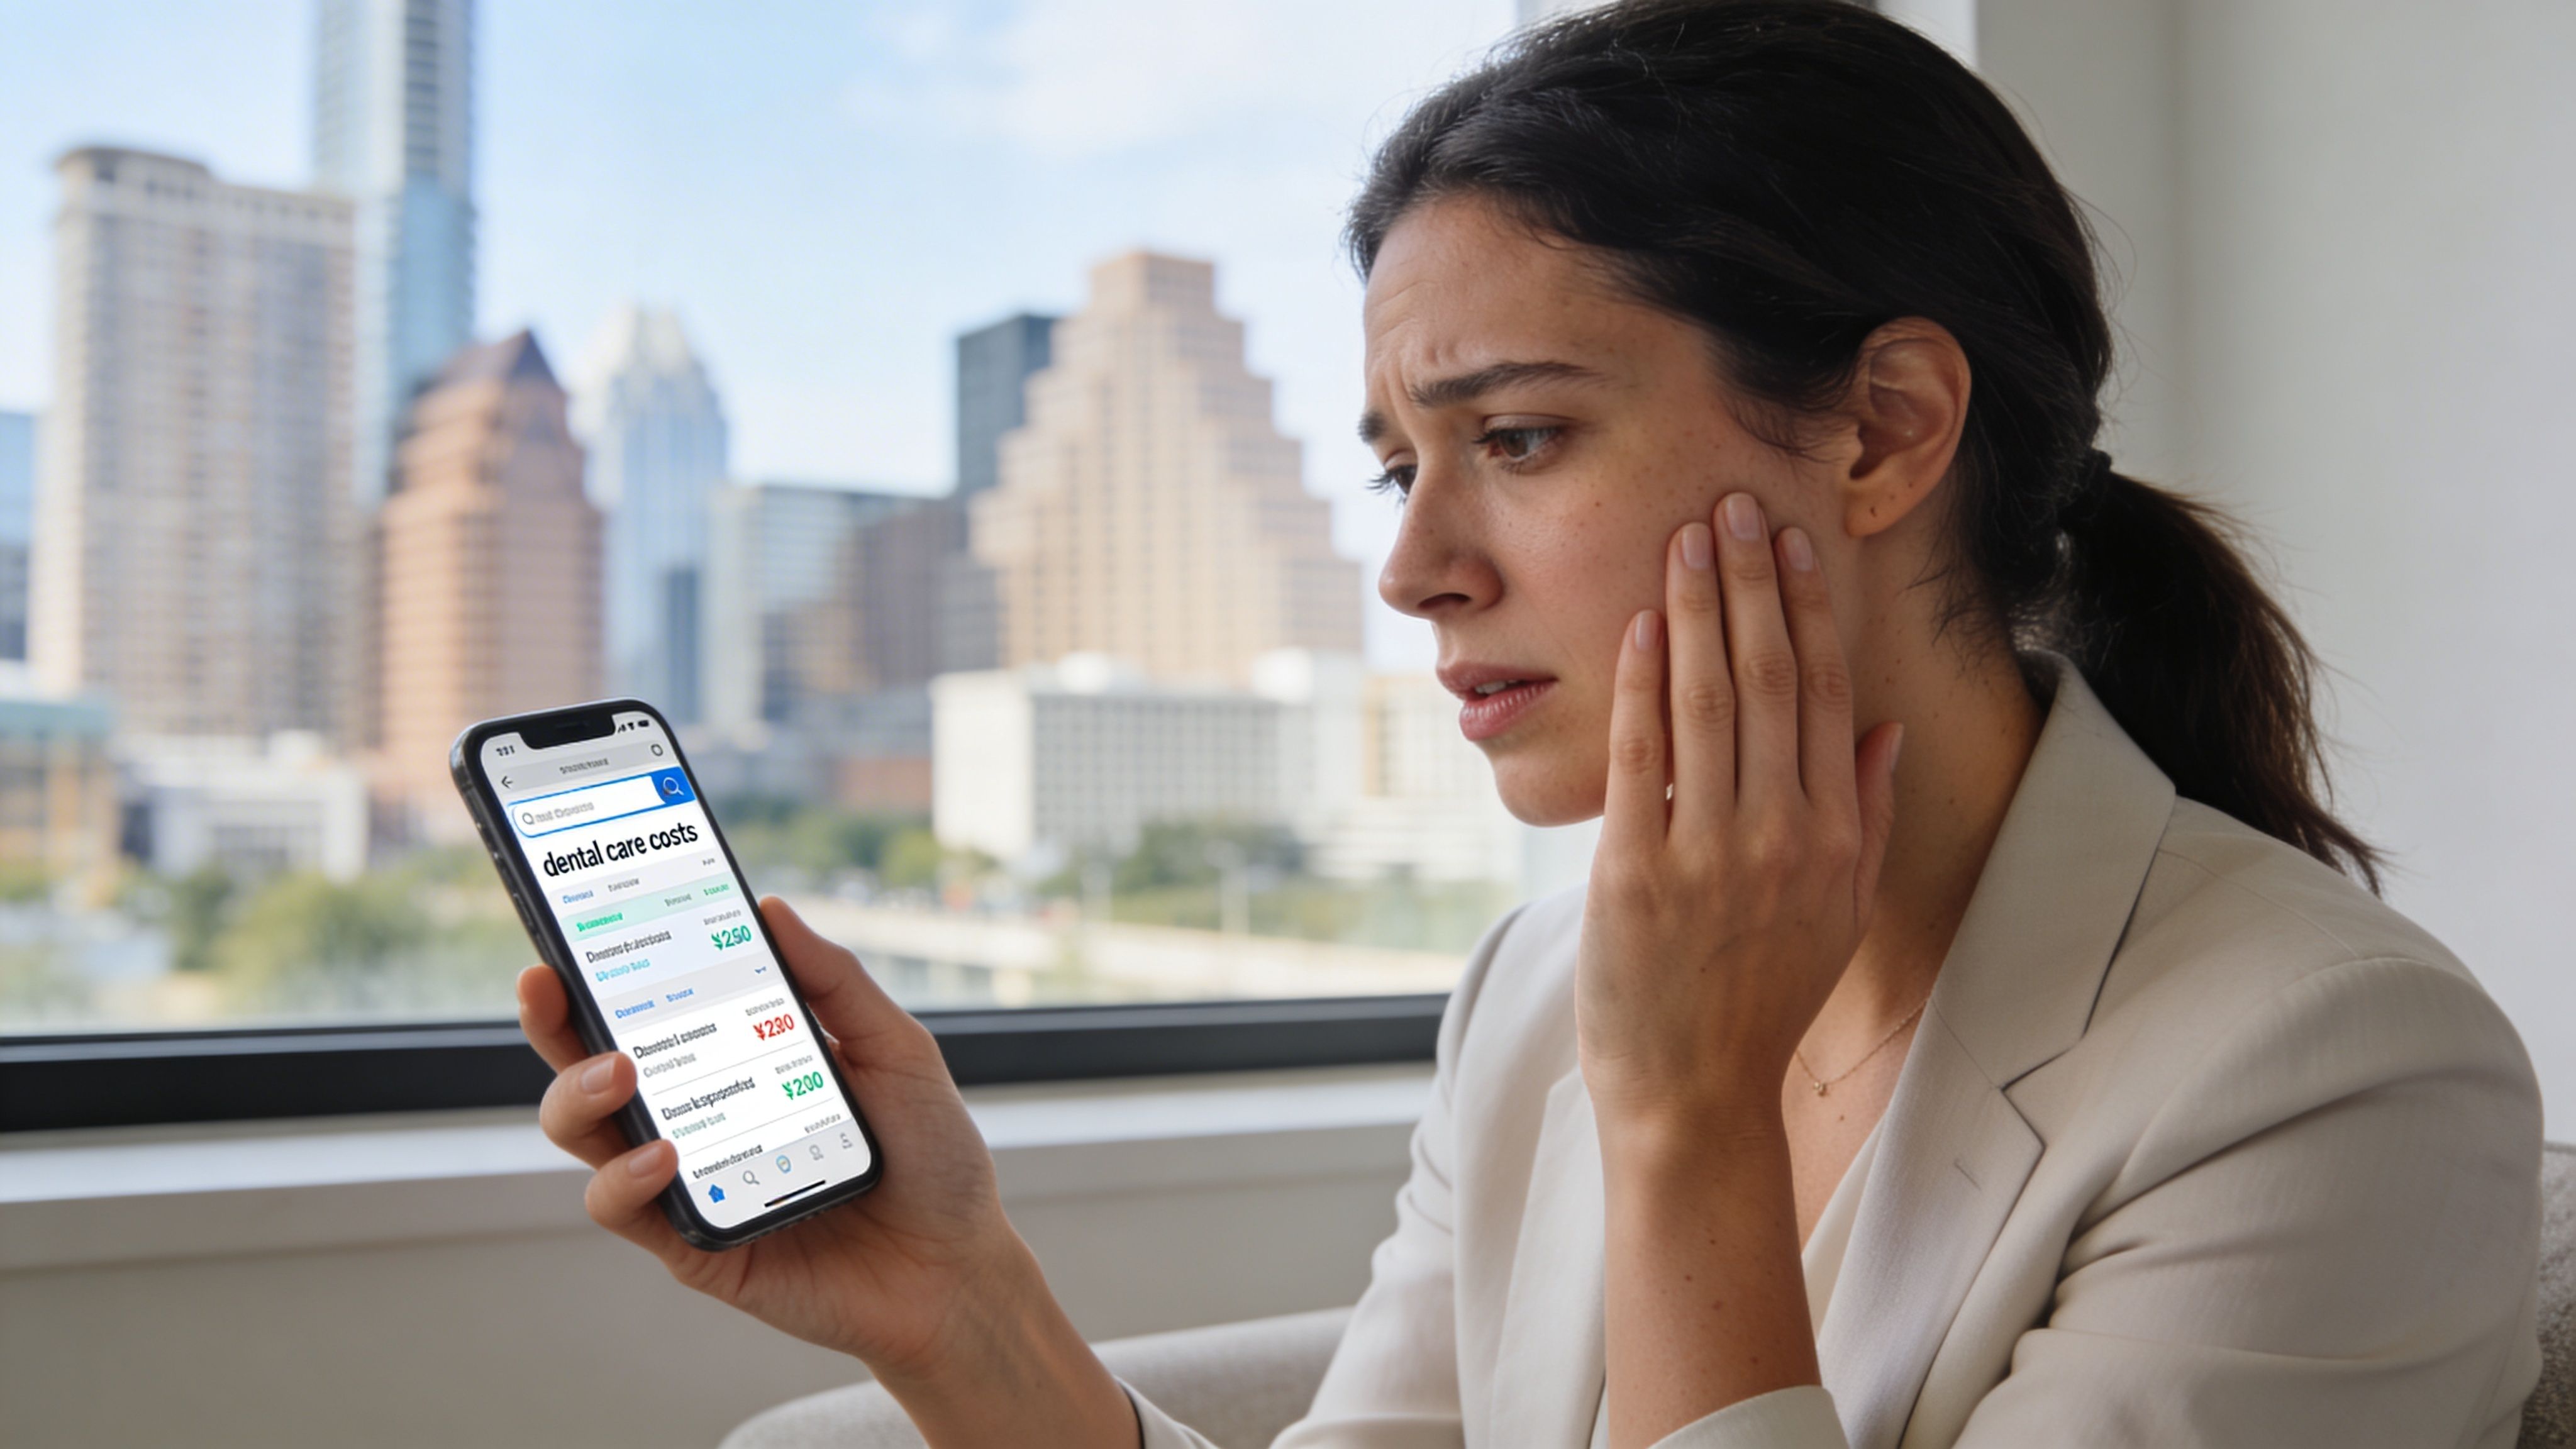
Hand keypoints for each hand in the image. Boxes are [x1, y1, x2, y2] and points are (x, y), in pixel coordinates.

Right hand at [520, 897, 1134, 1444]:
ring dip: (578, 1096)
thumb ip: (833, 982)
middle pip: (591, 1066)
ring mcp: (687, 1181)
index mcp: (736, 1061)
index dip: (598, 971)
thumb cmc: (930, 1157)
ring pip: (586, 1135)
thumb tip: (769, 909)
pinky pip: (625, 1210)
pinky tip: (665, 1154)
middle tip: (551, 985)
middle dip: (554, 1023)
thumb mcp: (895, 1050)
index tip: (570, 930)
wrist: (957, 1266)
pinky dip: (625, 1178)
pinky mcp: (692, 1243)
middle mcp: (697, 1117)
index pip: (650, 1010)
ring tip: (619, 1071)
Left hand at [1576, 492, 1902, 1130]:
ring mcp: (1709, 854)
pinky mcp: (1636, 873)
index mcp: (1835, 838)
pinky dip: (1641, 685)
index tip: (1798, 541)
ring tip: (1689, 536)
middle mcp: (1782, 836)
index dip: (1814, 609)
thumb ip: (1867, 816)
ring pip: (1710, 702)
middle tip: (1737, 502)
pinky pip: (1641, 757)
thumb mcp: (1840, 911)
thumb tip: (1886, 728)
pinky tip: (1638, 625)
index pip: (1832, 695)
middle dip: (1754, 582)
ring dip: (1697, 610)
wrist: (1695, 1094)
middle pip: (1774, 680)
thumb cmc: (1761, 999)